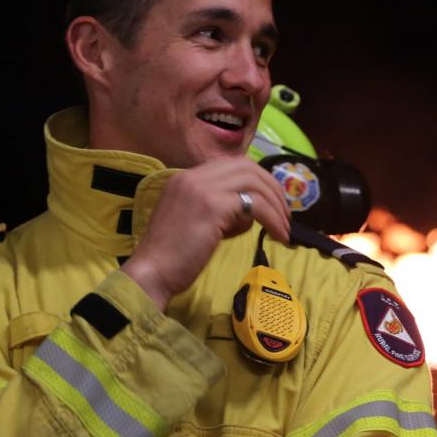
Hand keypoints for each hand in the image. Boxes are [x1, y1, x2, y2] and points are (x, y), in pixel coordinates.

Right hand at [122, 158, 290, 309]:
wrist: (152, 273)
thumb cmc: (172, 257)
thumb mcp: (195, 221)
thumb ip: (217, 209)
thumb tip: (248, 212)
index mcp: (186, 177)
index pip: (232, 164)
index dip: (258, 180)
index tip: (272, 201)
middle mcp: (193, 176)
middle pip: (248, 167)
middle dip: (273, 189)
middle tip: (285, 214)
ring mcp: (202, 189)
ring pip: (255, 184)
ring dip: (276, 206)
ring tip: (284, 229)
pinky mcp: (213, 206)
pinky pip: (255, 206)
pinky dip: (273, 220)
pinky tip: (278, 236)